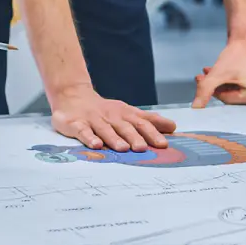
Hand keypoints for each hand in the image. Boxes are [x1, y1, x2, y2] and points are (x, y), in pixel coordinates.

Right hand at [50, 85, 176, 151]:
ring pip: (105, 129)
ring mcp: (93, 120)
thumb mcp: (128, 112)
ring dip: (114, 138)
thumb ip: (149, 120)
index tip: (163, 144)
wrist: (72, 95)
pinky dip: (89, 137)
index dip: (152, 133)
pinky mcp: (76, 124)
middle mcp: (111, 116)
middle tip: (143, 148)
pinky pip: (83, 131)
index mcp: (124, 114)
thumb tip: (173, 127)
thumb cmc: (105, 110)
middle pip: (124, 127)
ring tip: (123, 148)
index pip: (141, 123)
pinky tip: (96, 145)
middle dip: (134, 137)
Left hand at [193, 38, 245, 107]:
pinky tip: (223, 77)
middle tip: (204, 76)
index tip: (203, 78)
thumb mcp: (218, 73)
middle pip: (236, 101)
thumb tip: (195, 108)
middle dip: (219, 89)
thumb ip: (205, 90)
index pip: (230, 101)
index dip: (215, 90)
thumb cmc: (235, 55)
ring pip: (240, 98)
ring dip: (224, 87)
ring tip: (211, 73)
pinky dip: (234, 87)